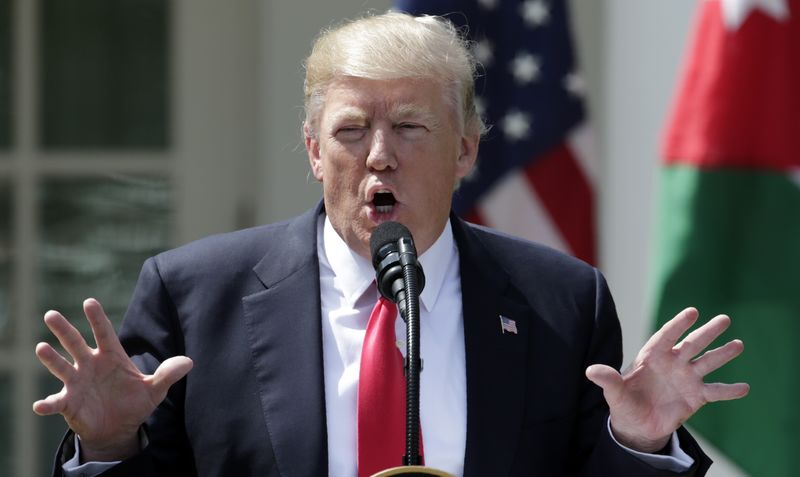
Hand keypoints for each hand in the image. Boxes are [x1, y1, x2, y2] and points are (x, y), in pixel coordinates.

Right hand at [32, 298, 192, 460]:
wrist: (118, 428)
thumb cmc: (135, 402)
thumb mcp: (155, 390)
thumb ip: (168, 374)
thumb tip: (189, 362)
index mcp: (111, 357)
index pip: (105, 334)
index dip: (98, 319)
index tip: (89, 302)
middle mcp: (90, 365)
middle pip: (75, 344)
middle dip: (64, 330)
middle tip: (50, 314)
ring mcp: (77, 383)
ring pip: (62, 366)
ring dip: (51, 358)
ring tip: (41, 347)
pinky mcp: (69, 403)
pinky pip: (56, 402)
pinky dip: (47, 403)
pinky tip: (40, 405)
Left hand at [585, 307, 748, 452]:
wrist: (637, 424)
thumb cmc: (624, 402)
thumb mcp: (614, 393)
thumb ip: (607, 379)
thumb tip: (590, 370)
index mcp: (652, 356)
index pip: (666, 336)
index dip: (678, 324)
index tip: (692, 312)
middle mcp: (672, 363)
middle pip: (692, 344)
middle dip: (707, 333)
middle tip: (724, 319)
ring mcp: (686, 378)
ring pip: (707, 363)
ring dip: (723, 354)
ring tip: (739, 345)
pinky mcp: (696, 397)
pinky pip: (715, 392)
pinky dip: (729, 390)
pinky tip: (745, 387)